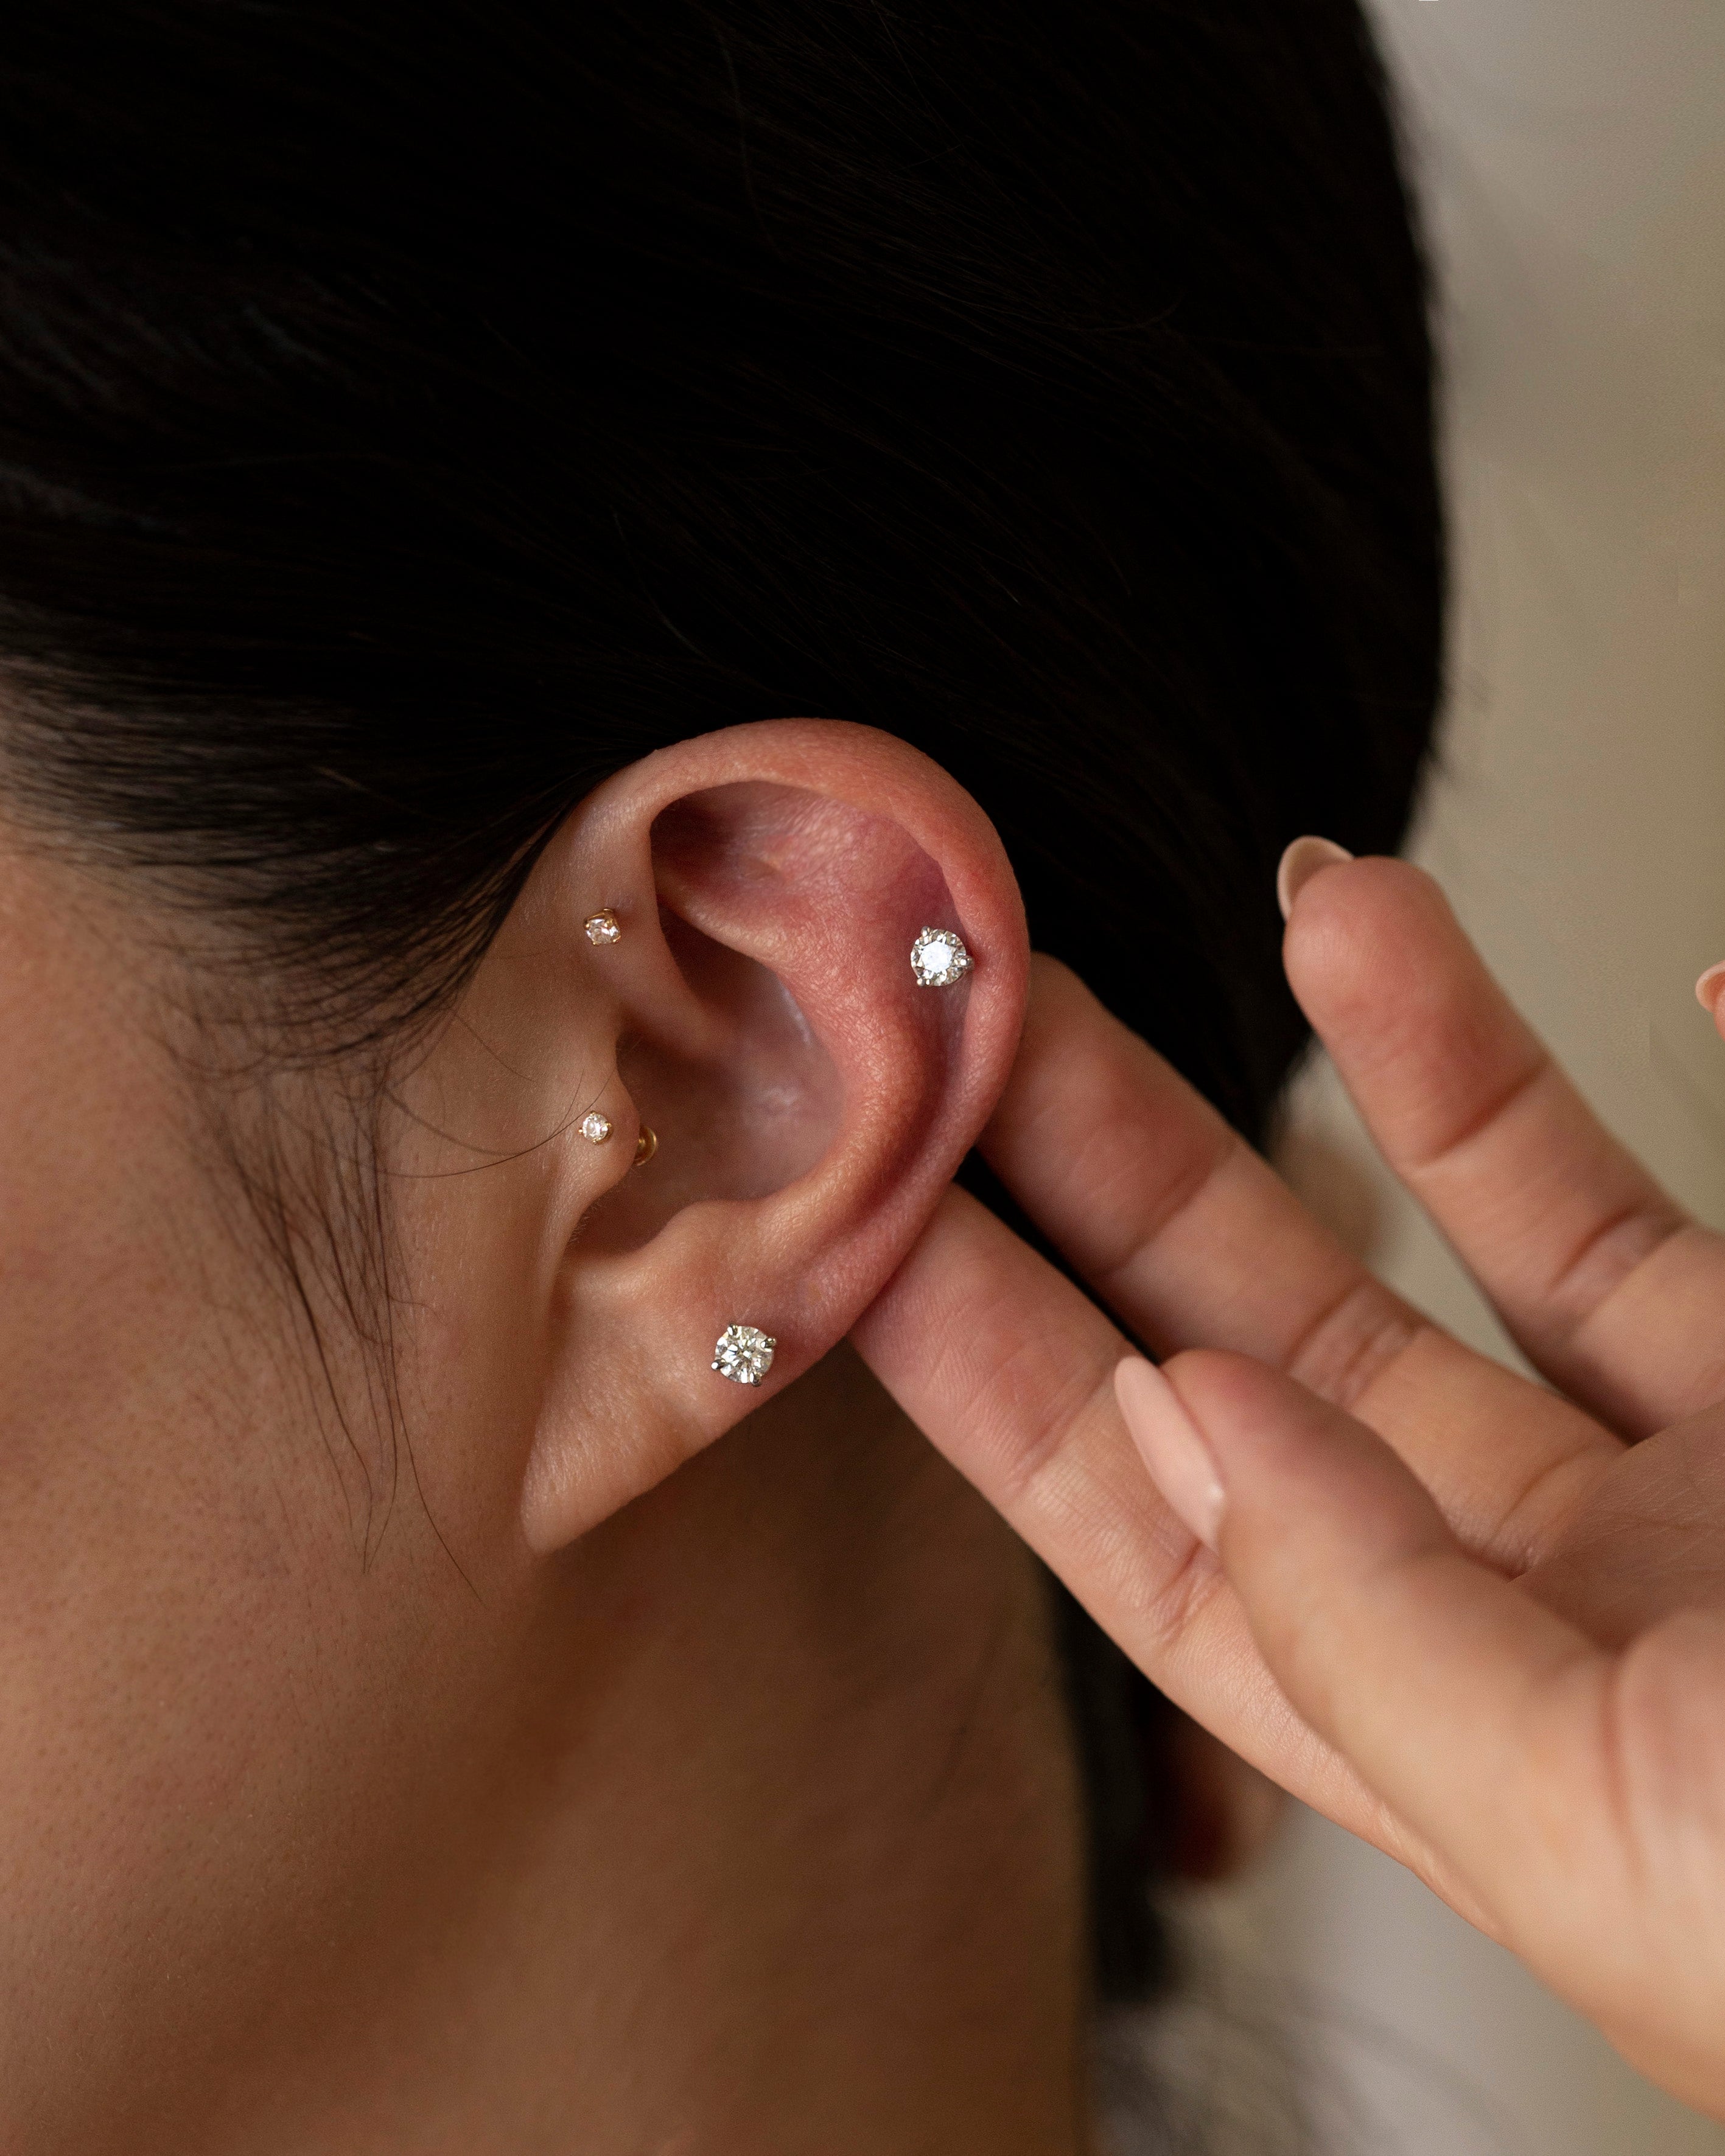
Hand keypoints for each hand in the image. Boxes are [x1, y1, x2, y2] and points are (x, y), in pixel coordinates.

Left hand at [851, 853, 1724, 2117]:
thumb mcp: (1628, 1827)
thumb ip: (1384, 1640)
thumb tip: (1184, 1422)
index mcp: (1460, 1724)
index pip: (1152, 1518)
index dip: (989, 1364)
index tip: (852, 1214)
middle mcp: (1555, 1591)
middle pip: (1284, 1339)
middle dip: (1134, 1169)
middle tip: (1000, 1012)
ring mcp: (1704, 1484)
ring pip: (1507, 1228)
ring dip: (1409, 1055)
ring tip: (1320, 886)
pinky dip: (1703, 1074)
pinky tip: (1683, 967)